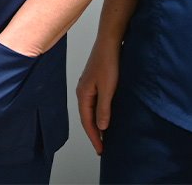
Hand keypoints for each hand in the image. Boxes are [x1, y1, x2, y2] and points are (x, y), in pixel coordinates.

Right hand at [75, 39, 120, 155]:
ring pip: (91, 109)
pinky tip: (106, 115)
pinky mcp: (95, 81)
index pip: (87, 121)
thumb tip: (101, 127)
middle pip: (87, 117)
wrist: (109, 41)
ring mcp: (88, 85)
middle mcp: (83, 90)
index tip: (101, 150)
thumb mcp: (108, 88)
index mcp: (83, 94)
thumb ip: (104, 108)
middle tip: (102, 147)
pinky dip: (99, 113)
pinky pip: (95, 102)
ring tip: (105, 136)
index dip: (94, 137)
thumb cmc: (108, 62)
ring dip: (97, 123)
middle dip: (94, 132)